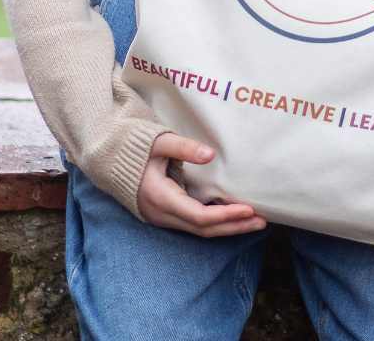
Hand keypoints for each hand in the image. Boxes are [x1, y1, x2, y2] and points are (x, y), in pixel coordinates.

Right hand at [137, 132, 267, 237]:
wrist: (111, 160)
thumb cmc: (137, 148)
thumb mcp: (159, 142)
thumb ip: (184, 147)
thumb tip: (211, 154)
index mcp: (161, 198)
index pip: (199, 216)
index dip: (225, 215)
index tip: (249, 209)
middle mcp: (162, 214)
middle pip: (203, 230)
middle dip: (234, 226)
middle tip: (262, 221)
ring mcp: (163, 218)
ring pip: (199, 231)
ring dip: (228, 228)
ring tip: (255, 222)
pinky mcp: (167, 215)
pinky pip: (194, 225)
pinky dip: (215, 223)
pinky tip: (233, 217)